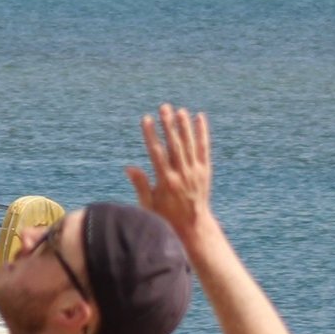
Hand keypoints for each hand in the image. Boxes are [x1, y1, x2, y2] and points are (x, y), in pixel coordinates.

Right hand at [126, 102, 213, 238]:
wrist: (193, 226)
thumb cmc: (165, 216)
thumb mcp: (148, 205)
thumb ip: (140, 185)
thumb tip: (129, 167)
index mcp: (166, 181)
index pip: (157, 153)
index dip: (151, 134)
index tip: (146, 119)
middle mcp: (182, 174)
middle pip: (175, 145)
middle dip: (169, 125)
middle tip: (164, 107)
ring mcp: (196, 172)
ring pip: (190, 144)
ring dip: (185, 126)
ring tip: (180, 110)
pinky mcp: (205, 171)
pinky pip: (204, 148)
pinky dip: (202, 133)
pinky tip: (199, 119)